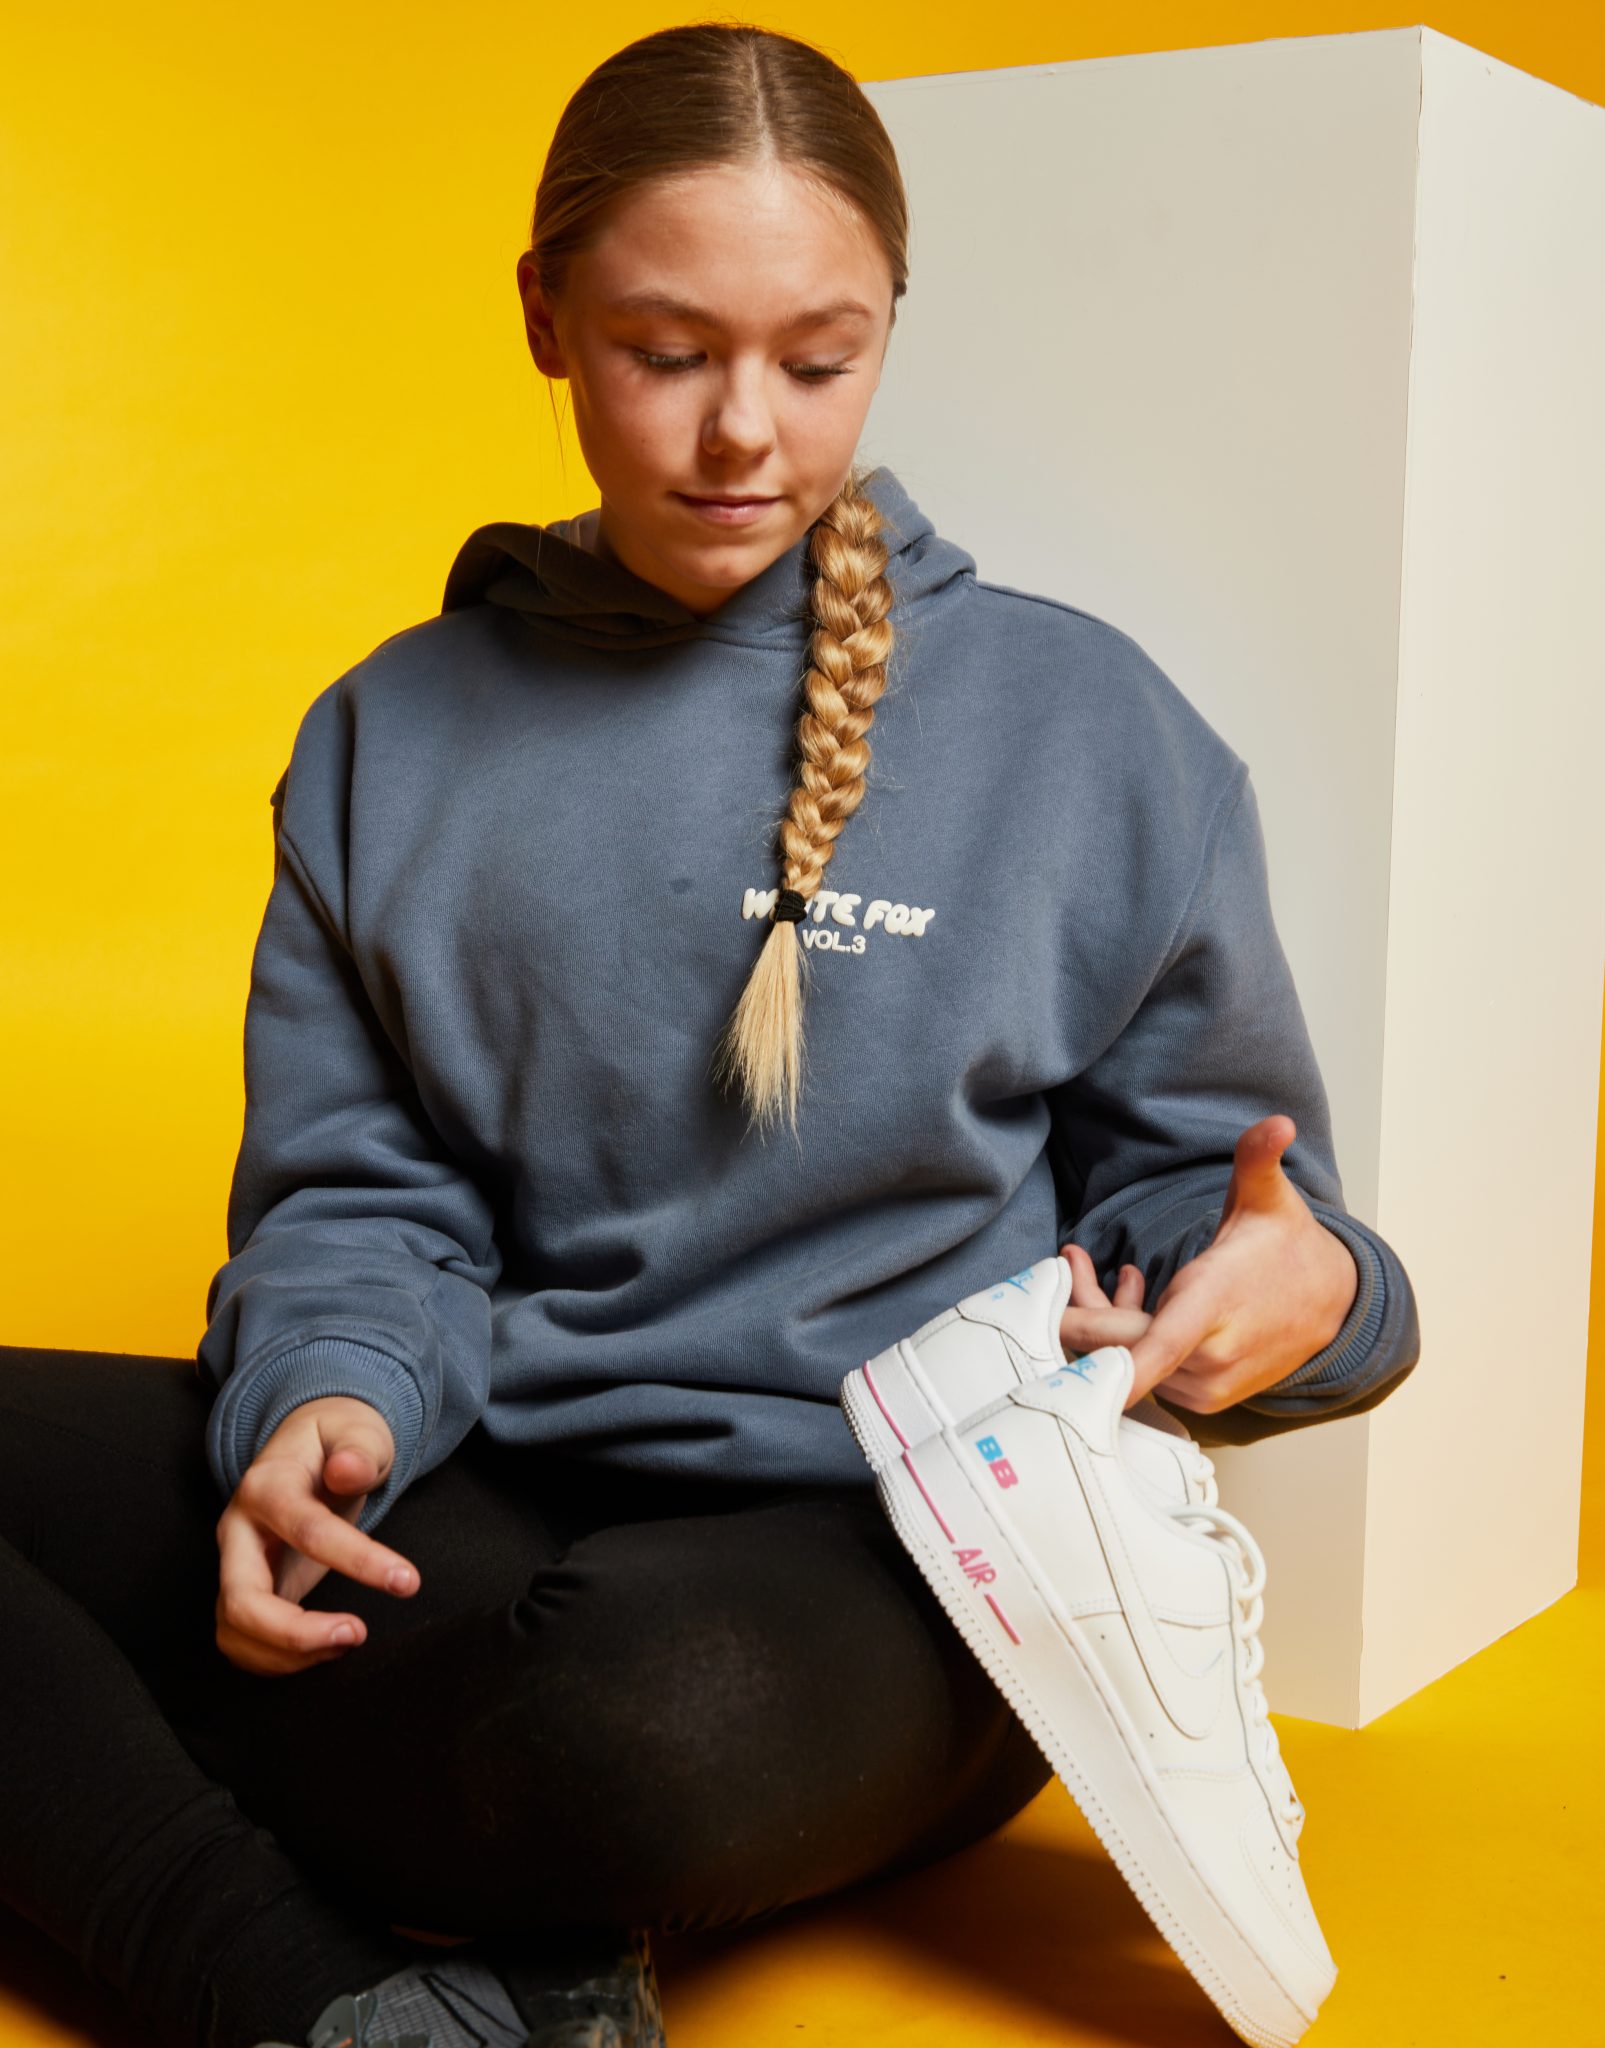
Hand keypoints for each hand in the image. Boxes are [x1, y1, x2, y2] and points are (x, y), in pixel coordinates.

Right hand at [214, 1395, 420, 1675]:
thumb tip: (348, 1469)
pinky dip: (279, 1660)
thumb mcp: (356, 1430)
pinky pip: (243, 1641)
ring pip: (235, 1630)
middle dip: (296, 1633)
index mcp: (266, 1486)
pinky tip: (326, 1649)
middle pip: (242, 1600)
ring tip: (346, 1643)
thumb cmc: (336, 1440)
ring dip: (288, 1654)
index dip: (357, 1560)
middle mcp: (237, 1531)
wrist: (306, 1447)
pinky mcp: (244, 1590)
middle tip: (357, 1634)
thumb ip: (358, 1448)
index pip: (307, 1530)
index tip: (407, 1582)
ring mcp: (234, 1565)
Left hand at [1058, 1114, 1358, 1415]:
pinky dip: (1131, 1339)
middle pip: (1118, 1345)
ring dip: (1106, 1318)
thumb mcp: (1271, 1199)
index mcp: (1216, 1303)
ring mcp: (1207, 1384)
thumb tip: (1276, 1124)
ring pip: (1128, 1360)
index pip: (1158, 1344)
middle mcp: (1210, 1354)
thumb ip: (1258, 1159)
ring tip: (1113, 1270)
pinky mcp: (1204, 1398)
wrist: (1333, 1304)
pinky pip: (1148, 1371)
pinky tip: (1135, 1298)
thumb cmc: (1290, 1249)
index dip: (1107, 1352)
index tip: (1058, 1344)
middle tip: (1071, 1259)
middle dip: (1080, 1306)